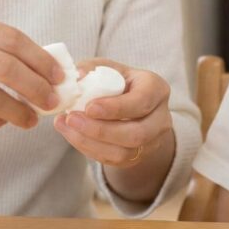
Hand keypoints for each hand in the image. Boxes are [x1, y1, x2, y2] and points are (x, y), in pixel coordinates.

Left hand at [53, 59, 171, 167]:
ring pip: (125, 153)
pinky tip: (72, 135)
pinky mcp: (139, 156)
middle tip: (72, 119)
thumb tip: (78, 75)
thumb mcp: (106, 68)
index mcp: (156, 89)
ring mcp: (153, 141)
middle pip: (137, 134)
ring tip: (67, 127)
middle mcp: (161, 118)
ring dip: (91, 143)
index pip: (142, 101)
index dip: (116, 108)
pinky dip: (90, 150)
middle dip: (101, 130)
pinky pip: (115, 161)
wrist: (128, 103)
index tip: (89, 107)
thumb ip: (90, 68)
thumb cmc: (116, 81)